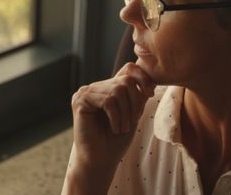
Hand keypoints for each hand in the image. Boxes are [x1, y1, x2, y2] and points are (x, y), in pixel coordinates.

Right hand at [66, 63, 155, 192]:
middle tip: (133, 121)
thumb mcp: (133, 114)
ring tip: (123, 128)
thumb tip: (151, 81)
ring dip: (126, 113)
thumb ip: (139, 97)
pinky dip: (116, 117)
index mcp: (109, 88)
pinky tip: (114, 128)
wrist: (100, 160)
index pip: (128, 68)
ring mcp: (87, 92)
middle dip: (135, 102)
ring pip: (117, 90)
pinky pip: (108, 100)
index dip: (142, 77)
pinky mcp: (80, 100)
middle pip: (125, 80)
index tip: (150, 94)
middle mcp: (97, 87)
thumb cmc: (116, 140)